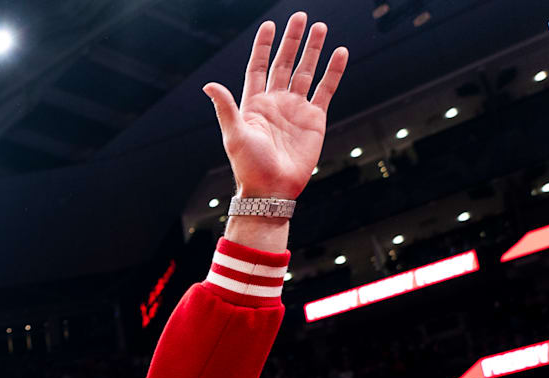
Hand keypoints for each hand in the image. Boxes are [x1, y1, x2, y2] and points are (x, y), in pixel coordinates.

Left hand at [203, 12, 347, 198]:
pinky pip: (326, 89)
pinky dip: (333, 72)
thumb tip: (209, 85)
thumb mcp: (234, 135)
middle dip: (291, 40)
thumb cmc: (249, 166)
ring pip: (305, 71)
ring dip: (313, 50)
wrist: (272, 189)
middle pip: (284, 63)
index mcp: (253, 104)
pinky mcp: (315, 118)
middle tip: (300, 17)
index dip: (264, 47)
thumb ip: (226, 108)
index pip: (259, 67)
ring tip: (320, 27)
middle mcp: (275, 102)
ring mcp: (296, 108)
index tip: (270, 25)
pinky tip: (339, 53)